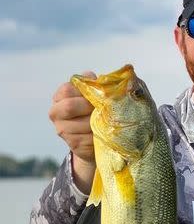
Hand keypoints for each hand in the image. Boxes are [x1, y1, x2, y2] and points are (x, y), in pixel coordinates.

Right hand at [49, 71, 96, 192]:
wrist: (97, 139)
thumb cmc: (98, 112)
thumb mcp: (97, 96)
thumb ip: (98, 86)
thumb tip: (107, 80)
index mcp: (60, 97)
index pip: (68, 89)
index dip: (86, 92)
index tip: (100, 96)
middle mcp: (56, 112)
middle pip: (70, 106)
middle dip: (90, 107)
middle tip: (104, 110)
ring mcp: (62, 130)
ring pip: (82, 124)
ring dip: (99, 123)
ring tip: (108, 122)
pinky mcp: (73, 144)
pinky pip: (89, 139)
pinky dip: (101, 135)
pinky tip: (106, 134)